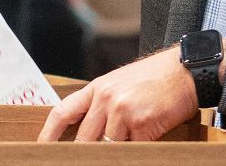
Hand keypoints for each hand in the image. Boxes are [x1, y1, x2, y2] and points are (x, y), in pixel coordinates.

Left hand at [38, 45, 202, 142]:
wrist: (184, 70)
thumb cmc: (155, 78)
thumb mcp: (120, 84)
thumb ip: (102, 104)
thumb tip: (89, 131)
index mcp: (97, 88)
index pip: (62, 112)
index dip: (48, 134)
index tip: (41, 149)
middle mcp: (106, 99)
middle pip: (82, 139)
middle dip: (81, 155)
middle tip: (78, 160)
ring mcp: (123, 111)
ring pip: (106, 148)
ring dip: (111, 153)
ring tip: (118, 149)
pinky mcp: (143, 124)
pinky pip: (132, 149)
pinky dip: (135, 151)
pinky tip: (141, 145)